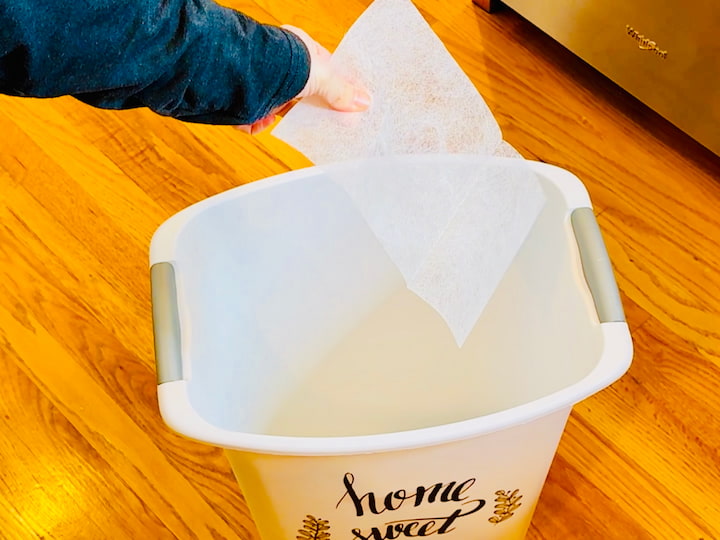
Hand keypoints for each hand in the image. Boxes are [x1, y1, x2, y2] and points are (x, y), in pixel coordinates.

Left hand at [237, 25, 370, 134]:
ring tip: (307, 127)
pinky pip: (262, 120)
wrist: (243, 75)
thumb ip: (341, 91)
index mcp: (299, 49)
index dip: (338, 87)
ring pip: (285, 108)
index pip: (324, 69)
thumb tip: (364, 102)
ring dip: (293, 118)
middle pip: (306, 92)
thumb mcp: (322, 76)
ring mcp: (265, 84)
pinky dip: (265, 124)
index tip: (350, 102)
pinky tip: (269, 121)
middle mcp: (281, 65)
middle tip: (334, 120)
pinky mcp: (250, 103)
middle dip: (316, 107)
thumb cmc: (282, 63)